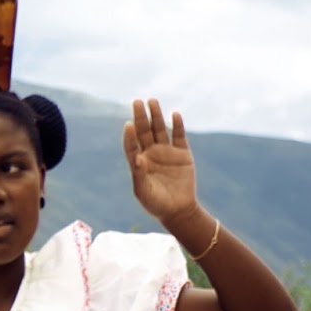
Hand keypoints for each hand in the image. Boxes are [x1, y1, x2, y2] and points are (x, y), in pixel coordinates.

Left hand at [123, 99, 198, 225]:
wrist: (178, 209)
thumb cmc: (155, 203)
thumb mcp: (143, 191)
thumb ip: (138, 174)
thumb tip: (136, 158)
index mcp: (138, 163)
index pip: (131, 145)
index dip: (129, 135)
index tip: (127, 124)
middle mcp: (151, 154)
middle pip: (144, 131)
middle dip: (141, 116)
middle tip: (137, 101)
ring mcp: (167, 152)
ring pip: (160, 129)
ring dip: (156, 116)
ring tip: (152, 101)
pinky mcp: (183, 154)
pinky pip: (179, 136)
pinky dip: (177, 125)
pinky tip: (174, 114)